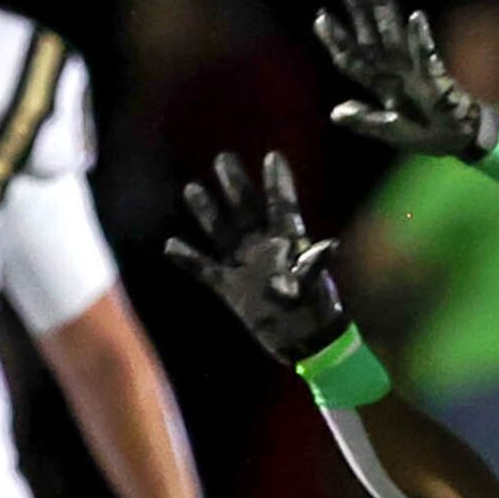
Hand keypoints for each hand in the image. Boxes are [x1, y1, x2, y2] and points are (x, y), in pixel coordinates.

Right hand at [164, 150, 350, 364]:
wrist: (302, 342)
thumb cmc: (314, 313)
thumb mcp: (314, 288)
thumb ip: (312, 266)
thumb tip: (328, 246)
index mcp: (288, 242)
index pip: (281, 205)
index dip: (277, 182)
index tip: (273, 156)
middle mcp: (264, 248)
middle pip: (246, 209)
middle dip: (235, 184)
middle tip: (223, 158)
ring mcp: (244, 266)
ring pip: (222, 231)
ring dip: (207, 211)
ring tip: (191, 187)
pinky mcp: (229, 288)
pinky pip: (203, 268)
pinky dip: (187, 258)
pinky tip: (170, 245)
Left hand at [314, 0, 498, 158]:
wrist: (459, 138)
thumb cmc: (424, 133)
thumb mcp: (390, 131)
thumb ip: (366, 120)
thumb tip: (335, 112)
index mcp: (380, 85)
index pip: (352, 60)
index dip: (336, 41)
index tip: (321, 18)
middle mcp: (394, 73)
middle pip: (372, 40)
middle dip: (361, 14)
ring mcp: (415, 71)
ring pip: (396, 39)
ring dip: (388, 15)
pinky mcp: (437, 77)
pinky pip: (427, 56)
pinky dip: (421, 39)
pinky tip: (416, 18)